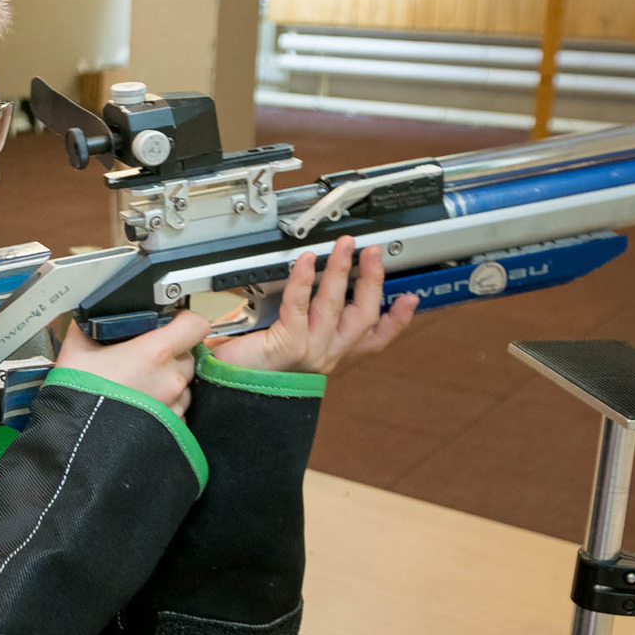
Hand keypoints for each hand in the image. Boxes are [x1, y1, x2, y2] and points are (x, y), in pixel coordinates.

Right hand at [54, 310, 212, 415]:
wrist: (76, 438)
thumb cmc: (79, 396)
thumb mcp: (78, 349)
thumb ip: (92, 326)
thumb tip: (92, 316)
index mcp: (155, 352)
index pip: (196, 325)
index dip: (185, 321)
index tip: (172, 323)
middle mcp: (171, 378)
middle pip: (187, 355)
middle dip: (171, 354)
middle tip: (143, 359)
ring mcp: (174, 404)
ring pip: (183, 384)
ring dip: (167, 381)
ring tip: (138, 386)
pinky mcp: (173, 426)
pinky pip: (177, 408)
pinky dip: (164, 405)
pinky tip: (140, 405)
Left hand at [214, 237, 417, 376]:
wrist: (225, 387)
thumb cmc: (250, 365)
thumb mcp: (288, 337)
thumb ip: (305, 316)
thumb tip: (315, 279)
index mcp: (331, 354)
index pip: (374, 339)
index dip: (396, 320)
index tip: (409, 298)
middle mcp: (326, 355)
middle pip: (363, 317)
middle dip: (373, 281)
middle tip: (374, 253)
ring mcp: (310, 352)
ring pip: (336, 306)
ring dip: (341, 271)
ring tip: (345, 247)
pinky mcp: (288, 346)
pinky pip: (299, 306)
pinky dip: (303, 280)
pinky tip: (306, 261)